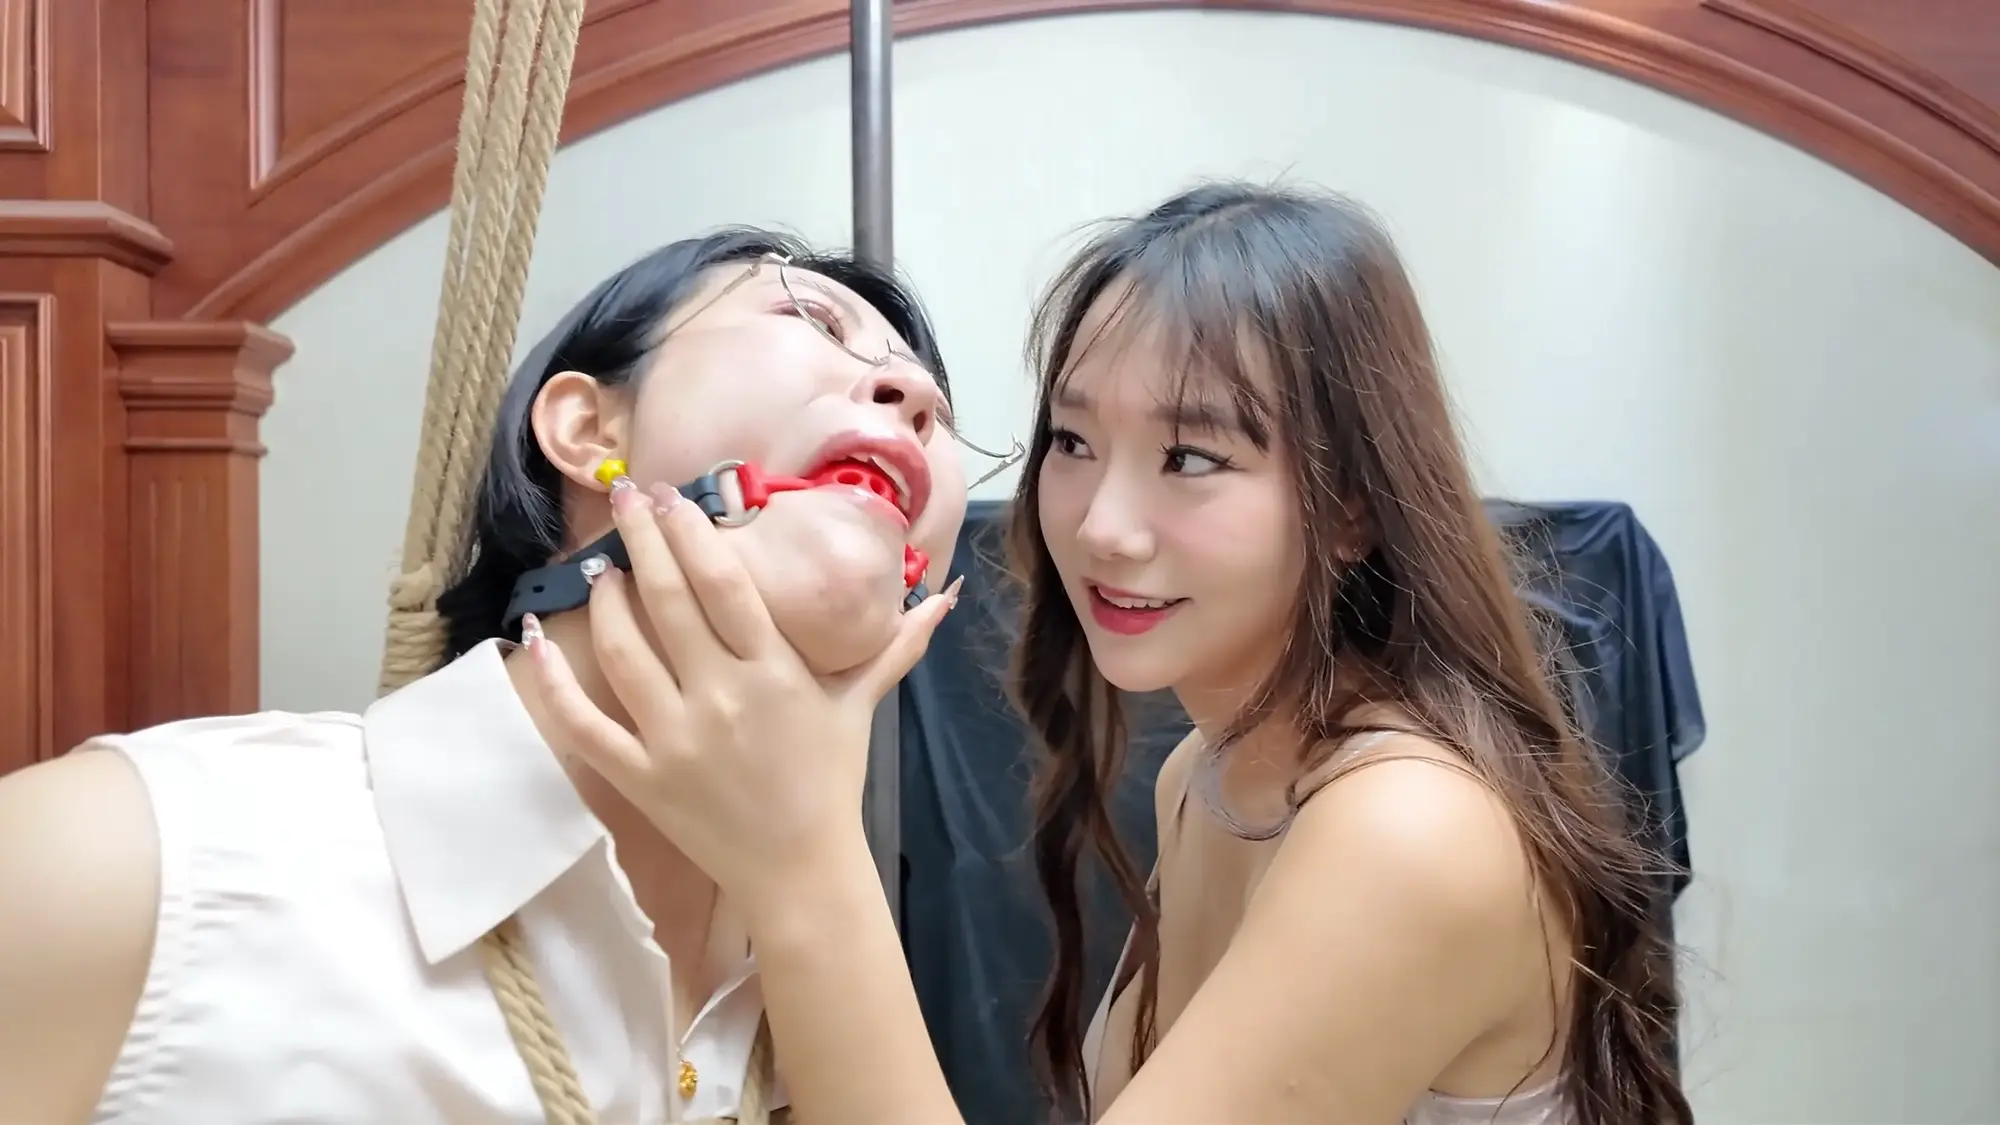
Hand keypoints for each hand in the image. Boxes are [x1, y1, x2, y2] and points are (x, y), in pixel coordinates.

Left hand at [525, 478, 958, 913]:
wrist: (801, 872)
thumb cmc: (830, 783)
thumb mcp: (860, 707)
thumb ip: (896, 646)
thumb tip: (945, 596)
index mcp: (774, 673)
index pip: (724, 585)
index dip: (692, 534)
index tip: (672, 499)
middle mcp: (721, 697)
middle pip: (669, 601)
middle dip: (643, 542)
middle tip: (627, 502)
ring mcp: (675, 739)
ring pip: (623, 652)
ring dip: (606, 601)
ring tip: (601, 569)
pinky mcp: (641, 777)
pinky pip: (584, 724)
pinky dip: (554, 682)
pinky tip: (533, 640)